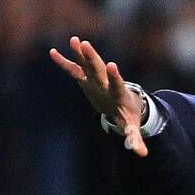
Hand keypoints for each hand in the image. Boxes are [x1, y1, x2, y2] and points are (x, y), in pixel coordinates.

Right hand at [48, 36, 147, 155]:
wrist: (122, 103)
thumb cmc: (128, 115)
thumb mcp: (131, 127)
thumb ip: (135, 139)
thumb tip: (142, 154)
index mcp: (118, 92)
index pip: (116, 83)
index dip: (114, 75)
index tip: (112, 65)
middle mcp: (106, 82)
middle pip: (99, 68)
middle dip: (92, 58)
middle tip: (85, 44)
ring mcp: (95, 79)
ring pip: (87, 64)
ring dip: (80, 53)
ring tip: (74, 40)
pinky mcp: (86, 79)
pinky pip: (73, 69)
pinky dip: (64, 62)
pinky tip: (52, 52)